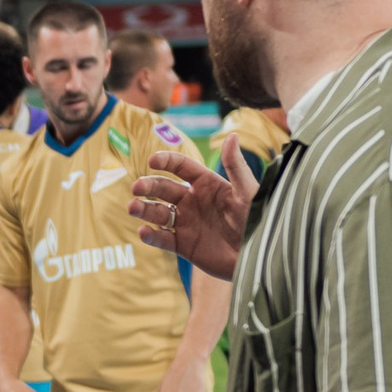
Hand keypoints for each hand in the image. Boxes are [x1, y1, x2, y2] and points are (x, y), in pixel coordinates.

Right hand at [129, 143, 254, 280]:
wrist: (258, 256)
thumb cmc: (258, 220)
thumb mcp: (248, 192)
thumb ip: (236, 166)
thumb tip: (233, 135)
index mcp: (206, 184)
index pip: (181, 167)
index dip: (166, 161)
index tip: (152, 161)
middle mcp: (192, 201)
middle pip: (163, 188)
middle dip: (148, 186)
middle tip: (137, 188)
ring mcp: (185, 223)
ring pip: (157, 212)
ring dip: (142, 209)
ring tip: (132, 208)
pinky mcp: (183, 245)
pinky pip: (162, 239)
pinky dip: (150, 236)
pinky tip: (143, 232)